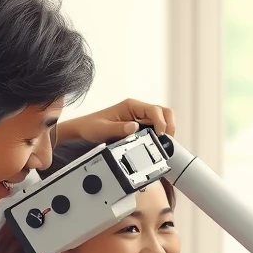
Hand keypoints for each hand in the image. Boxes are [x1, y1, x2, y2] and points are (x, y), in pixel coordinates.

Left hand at [58, 98, 176, 144]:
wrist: (83, 130)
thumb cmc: (91, 127)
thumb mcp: (102, 129)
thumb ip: (119, 129)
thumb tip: (135, 128)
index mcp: (131, 106)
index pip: (155, 110)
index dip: (161, 122)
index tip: (160, 135)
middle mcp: (138, 110)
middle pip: (164, 112)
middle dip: (169, 125)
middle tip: (166, 141)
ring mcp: (140, 118)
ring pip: (162, 120)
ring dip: (166, 131)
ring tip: (162, 145)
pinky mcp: (140, 127)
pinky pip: (155, 129)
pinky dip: (159, 136)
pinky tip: (155, 146)